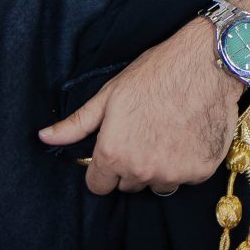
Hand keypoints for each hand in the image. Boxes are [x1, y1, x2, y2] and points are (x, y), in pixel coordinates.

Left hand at [39, 0, 249, 192]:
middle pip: (129, 185)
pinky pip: (187, 177)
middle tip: (145, 133)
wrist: (205, 63)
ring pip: (159, 183)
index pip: (99, 186)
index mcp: (114, 155)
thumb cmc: (154, 74)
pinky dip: (188, 161)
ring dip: (161, 167)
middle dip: (133, 165)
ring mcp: (174, 174)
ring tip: (170, 132)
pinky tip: (190, 134)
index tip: (116, 149)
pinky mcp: (201, 172)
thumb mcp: (109, 96)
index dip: (104, 168)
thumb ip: (76, 124)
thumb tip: (44, 138)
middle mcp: (142, 171)